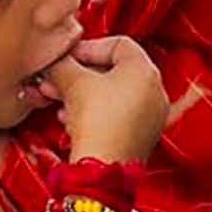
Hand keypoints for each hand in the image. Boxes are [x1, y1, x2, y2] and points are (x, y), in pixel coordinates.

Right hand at [43, 34, 168, 165]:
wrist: (103, 168)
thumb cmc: (98, 125)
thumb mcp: (72, 83)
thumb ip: (62, 64)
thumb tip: (56, 61)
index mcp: (146, 71)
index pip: (118, 44)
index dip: (87, 48)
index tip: (67, 57)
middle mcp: (155, 92)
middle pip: (114, 71)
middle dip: (78, 75)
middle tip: (56, 79)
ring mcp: (151, 117)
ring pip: (112, 95)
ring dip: (82, 95)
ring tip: (59, 101)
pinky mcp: (141, 138)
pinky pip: (116, 116)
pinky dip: (94, 114)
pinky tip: (72, 121)